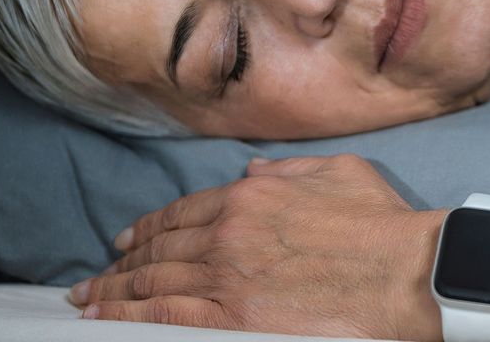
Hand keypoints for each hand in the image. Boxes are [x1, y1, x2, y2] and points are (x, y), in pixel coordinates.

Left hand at [69, 154, 444, 339]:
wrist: (403, 271)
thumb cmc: (380, 223)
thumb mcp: (337, 172)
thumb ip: (288, 170)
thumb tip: (251, 169)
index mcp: (250, 195)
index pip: (181, 212)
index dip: (147, 227)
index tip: (125, 240)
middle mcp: (227, 233)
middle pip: (158, 248)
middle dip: (120, 263)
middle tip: (93, 277)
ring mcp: (225, 278)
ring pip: (151, 283)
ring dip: (112, 292)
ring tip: (86, 300)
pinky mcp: (232, 319)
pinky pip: (163, 318)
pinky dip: (127, 317)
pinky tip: (103, 319)